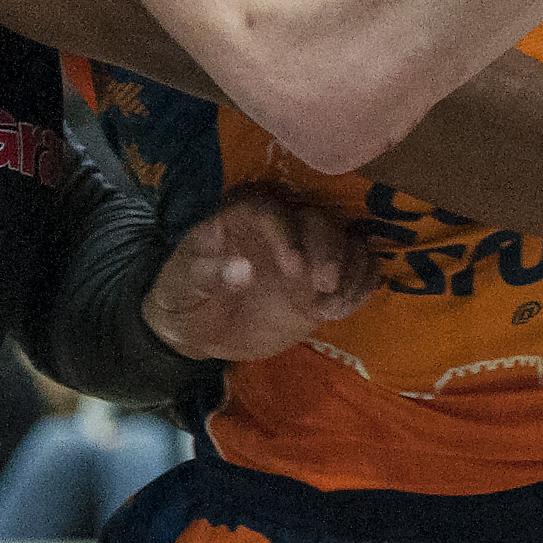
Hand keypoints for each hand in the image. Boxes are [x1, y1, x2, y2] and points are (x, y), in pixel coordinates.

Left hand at [141, 183, 373, 362]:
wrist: (201, 331)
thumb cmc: (184, 299)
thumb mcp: (181, 289)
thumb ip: (206, 275)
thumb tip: (241, 268)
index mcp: (241, 220)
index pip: (271, 211)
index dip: (286, 232)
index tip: (293, 267)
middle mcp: (281, 230)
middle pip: (318, 221)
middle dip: (329, 249)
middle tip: (324, 285)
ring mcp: (307, 255)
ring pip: (346, 241)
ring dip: (351, 268)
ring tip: (333, 306)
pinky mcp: (322, 283)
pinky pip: (358, 270)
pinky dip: (361, 285)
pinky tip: (339, 312)